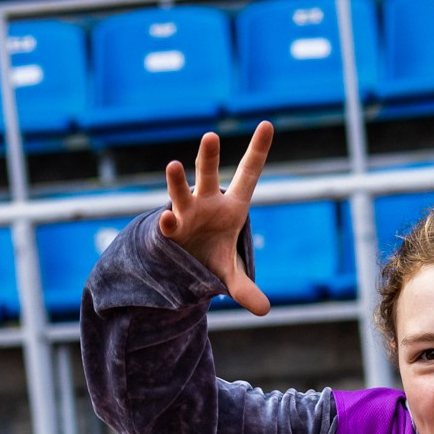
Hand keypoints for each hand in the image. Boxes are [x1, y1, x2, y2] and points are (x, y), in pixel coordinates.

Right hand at [159, 121, 274, 315]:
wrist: (182, 266)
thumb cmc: (211, 258)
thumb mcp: (231, 275)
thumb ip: (246, 289)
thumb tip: (264, 310)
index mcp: (232, 206)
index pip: (248, 174)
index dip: (257, 150)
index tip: (267, 123)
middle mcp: (207, 202)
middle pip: (209, 175)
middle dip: (208, 157)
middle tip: (211, 137)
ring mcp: (186, 213)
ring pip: (182, 191)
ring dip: (177, 181)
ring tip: (172, 166)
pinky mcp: (170, 229)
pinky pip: (169, 224)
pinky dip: (168, 223)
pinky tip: (167, 222)